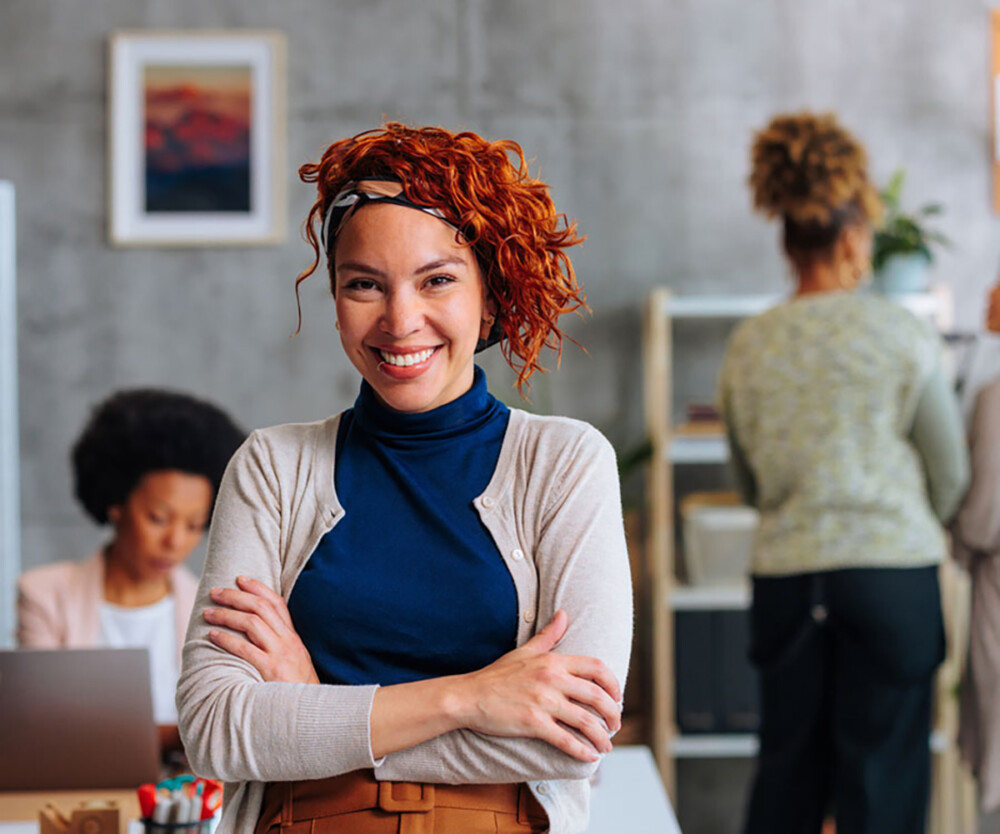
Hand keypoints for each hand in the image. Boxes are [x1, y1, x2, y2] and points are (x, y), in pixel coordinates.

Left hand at [203, 576, 319, 684]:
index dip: (258, 588)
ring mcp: (281, 654)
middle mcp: (288, 641)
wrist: (313, 712)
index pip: (277, 603)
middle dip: (235, 596)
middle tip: (215, 592)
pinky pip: (246, 649)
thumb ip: (280, 647)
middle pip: (261, 608)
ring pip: (252, 623)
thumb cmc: (298, 690)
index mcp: (293, 637)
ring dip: (227, 614)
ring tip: (208, 612)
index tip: (240, 579)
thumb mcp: (296, 662)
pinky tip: (213, 636)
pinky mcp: (271, 670)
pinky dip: (227, 639)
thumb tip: (256, 636)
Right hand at [450, 610, 621, 761]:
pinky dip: (581, 750)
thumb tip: (563, 614)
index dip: (613, 684)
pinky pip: (565, 739)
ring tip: (606, 746)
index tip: (617, 697)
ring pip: (585, 721)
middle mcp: (552, 679)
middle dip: (613, 714)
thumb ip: (548, 635)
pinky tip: (589, 756)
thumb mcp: (525, 651)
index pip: (596, 668)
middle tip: (616, 725)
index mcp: (553, 661)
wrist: (469, 696)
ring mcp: (543, 702)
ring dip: (602, 736)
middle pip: (597, 696)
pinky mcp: (533, 723)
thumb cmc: (497, 674)